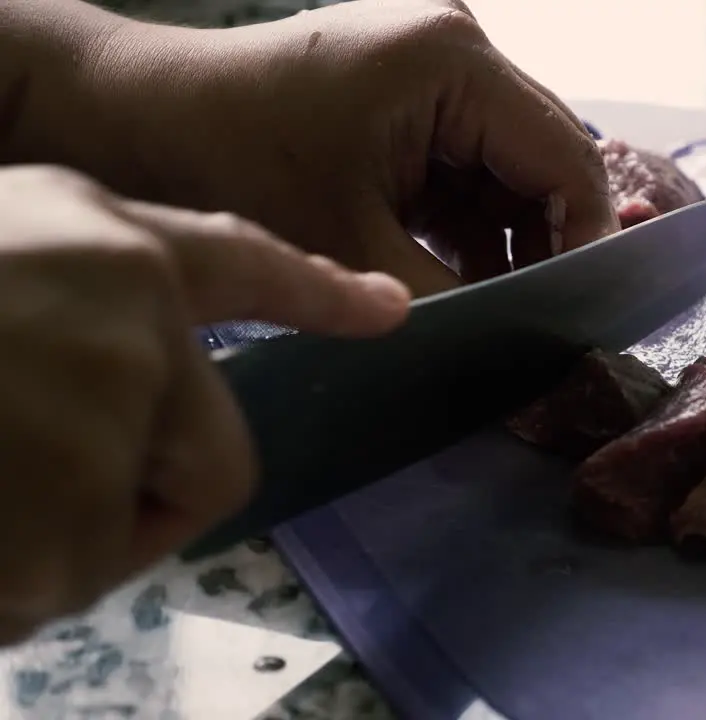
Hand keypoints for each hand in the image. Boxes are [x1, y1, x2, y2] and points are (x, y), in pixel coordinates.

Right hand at [0, 165, 408, 643]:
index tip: (386, 313)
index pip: (244, 263)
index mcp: (108, 247)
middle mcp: (134, 319)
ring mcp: (105, 414)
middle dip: (132, 497)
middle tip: (19, 471)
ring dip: (32, 544)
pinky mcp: (62, 511)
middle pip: (211, 464)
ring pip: (111, 540)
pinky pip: (53, 585)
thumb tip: (140, 376)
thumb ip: (78, 301)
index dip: (320, 292)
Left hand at [22, 0, 619, 294]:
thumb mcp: (350, 243)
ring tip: (505, 314)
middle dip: (550, 245)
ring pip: (513, 171)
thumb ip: (451, 297)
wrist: (131, 115)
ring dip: (512, 243)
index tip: (586, 315)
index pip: (568, 157)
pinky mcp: (412, 100)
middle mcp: (460, 51)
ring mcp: (435, 71)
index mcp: (455, 63)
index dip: (590, 240)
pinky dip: (472, 228)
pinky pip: (470, 169)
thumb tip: (522, 348)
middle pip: (547, 159)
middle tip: (549, 325)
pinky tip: (464, 282)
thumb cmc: (231, 161)